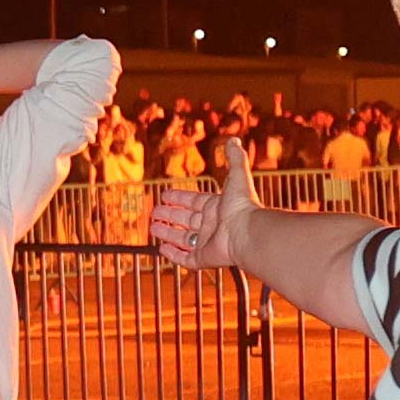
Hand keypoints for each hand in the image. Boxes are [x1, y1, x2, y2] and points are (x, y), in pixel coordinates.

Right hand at [150, 139, 252, 269]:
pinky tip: (161, 249)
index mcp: (217, 208)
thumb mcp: (237, 176)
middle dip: (169, 215)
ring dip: (167, 233)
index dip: (179, 198)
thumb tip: (234, 140)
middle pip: (186, 220)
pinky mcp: (203, 259)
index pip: (194, 201)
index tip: (165, 195)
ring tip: (152, 228)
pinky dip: (173, 255)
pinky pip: (185, 258)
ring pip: (183, 239)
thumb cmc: (243, 206)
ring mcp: (208, 243)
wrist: (247, 233)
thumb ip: (234, 158)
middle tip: (154, 212)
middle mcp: (212, 226)